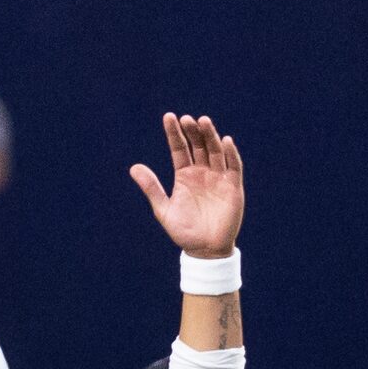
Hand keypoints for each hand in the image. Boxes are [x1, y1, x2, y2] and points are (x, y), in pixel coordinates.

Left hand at [130, 115, 243, 257]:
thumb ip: (152, 188)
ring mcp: (218, 177)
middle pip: (198, 145)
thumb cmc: (184, 232)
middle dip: (193, 131)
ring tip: (203, 121)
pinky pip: (233, 166)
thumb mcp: (164, 210)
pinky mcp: (233, 186)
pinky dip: (230, 153)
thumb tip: (134, 167)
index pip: (179, 148)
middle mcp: (202, 172)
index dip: (174, 133)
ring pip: (215, 151)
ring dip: (210, 136)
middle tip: (186, 119)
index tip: (168, 117)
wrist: (205, 251)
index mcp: (185, 175)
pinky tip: (225, 141)